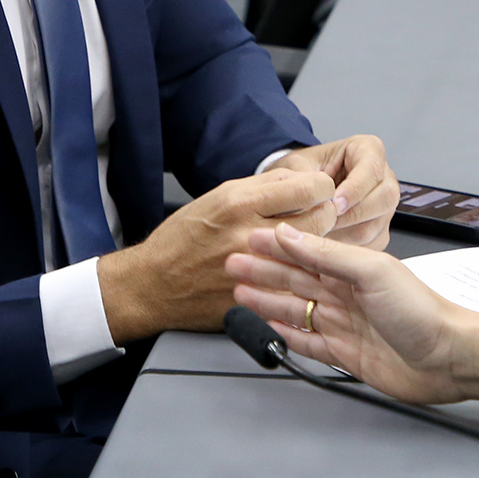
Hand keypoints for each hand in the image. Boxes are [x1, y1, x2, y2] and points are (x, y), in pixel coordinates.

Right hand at [98, 167, 337, 343]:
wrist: (153, 285)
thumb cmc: (182, 239)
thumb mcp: (217, 196)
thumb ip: (261, 186)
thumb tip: (299, 179)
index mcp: (239, 204)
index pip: (310, 188)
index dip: (321, 188)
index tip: (318, 191)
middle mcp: (249, 235)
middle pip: (321, 220)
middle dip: (325, 214)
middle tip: (316, 216)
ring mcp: (254, 271)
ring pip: (314, 253)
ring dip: (315, 247)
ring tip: (303, 244)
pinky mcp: (256, 298)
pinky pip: (296, 284)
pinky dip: (299, 276)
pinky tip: (291, 271)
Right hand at [228, 224, 478, 404]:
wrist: (449, 358)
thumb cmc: (422, 311)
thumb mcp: (372, 272)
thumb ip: (328, 254)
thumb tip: (290, 234)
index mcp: (354, 267)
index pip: (306, 252)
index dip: (276, 245)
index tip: (246, 237)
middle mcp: (347, 294)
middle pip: (296, 280)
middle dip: (263, 271)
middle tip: (230, 265)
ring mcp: (345, 325)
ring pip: (296, 309)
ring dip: (268, 300)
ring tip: (239, 293)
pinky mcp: (346, 355)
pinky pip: (309, 342)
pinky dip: (287, 334)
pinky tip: (269, 327)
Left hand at [270, 135, 399, 247]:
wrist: (300, 187)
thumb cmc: (302, 170)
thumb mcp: (296, 164)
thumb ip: (302, 177)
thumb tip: (310, 199)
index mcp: (368, 150)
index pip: (371, 169)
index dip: (354, 189)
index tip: (335, 203)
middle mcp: (383, 177)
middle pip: (384, 198)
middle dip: (353, 214)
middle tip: (326, 223)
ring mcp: (384, 205)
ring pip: (377, 224)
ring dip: (348, 234)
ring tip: (321, 236)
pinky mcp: (379, 229)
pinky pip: (371, 244)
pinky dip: (349, 250)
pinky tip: (327, 248)